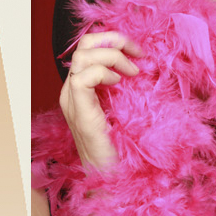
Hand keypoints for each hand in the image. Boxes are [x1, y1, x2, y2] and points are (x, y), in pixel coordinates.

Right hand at [58, 30, 141, 171]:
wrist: (111, 175)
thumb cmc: (121, 144)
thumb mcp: (124, 106)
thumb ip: (125, 85)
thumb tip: (145, 63)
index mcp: (80, 87)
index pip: (89, 47)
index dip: (114, 40)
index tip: (139, 52)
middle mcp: (71, 90)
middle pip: (83, 45)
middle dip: (114, 40)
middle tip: (137, 54)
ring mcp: (72, 101)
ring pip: (82, 57)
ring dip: (112, 56)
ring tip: (132, 72)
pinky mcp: (79, 111)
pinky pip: (83, 78)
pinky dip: (104, 73)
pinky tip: (119, 83)